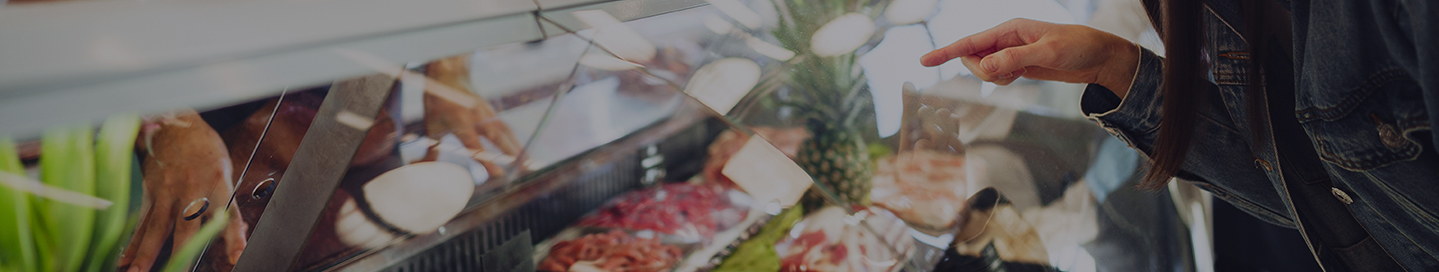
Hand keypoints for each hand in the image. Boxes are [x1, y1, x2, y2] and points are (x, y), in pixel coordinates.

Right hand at [120, 110, 247, 271]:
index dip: (233, 237)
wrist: (176, 124)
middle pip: (185, 228)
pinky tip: (124, 259)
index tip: (237, 257)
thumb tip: (236, 233)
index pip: (228, 215)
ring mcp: (168, 192)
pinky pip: (142, 221)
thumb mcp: (225, 171)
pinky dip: (132, 242)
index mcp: (218, 183)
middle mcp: (192, 190)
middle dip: (180, 255)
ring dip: (145, 254)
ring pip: (157, 228)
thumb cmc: (206, 150)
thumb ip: (226, 203)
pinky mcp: (151, 192)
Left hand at [422, 55, 523, 176]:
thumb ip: (431, 151)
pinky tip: (522, 152)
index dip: (486, 159)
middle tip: (522, 169)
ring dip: (517, 147)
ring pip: (505, 131)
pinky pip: (506, 128)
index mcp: (459, 121)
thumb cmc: (438, 102)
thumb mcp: (430, 126)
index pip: (474, 144)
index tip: (498, 174)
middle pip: (497, 137)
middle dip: (510, 153)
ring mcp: (486, 113)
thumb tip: (424, 170)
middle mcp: (476, 117)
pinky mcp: (492, 112)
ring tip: (528, 163)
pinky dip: (515, 140)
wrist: (449, 74)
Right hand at [921, 18, 1139, 96]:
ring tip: (1020, 74)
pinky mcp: (1016, 65)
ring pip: (984, 70)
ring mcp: (1010, 52)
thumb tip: (985, 67)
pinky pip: (997, 76)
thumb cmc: (1077, 47)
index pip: (970, 41)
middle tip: (1010, 74)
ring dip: (996, 78)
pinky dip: (1003, 81)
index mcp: (1010, 29)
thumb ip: (1015, 59)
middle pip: (974, 58)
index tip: (924, 60)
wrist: (1098, 58)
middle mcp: (1006, 39)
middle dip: (983, 71)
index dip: (946, 51)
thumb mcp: (1047, 52)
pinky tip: (1021, 76)